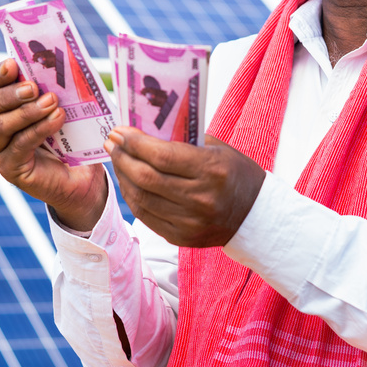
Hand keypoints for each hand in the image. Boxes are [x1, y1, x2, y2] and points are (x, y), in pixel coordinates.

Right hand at [0, 59, 106, 230]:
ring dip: (28, 112)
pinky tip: (57, 119)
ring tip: (52, 101)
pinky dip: (39, 129)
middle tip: (32, 87)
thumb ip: (48, 88)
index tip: (13, 63)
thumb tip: (55, 64)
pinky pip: (19, 145)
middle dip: (7, 94)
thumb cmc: (67, 135)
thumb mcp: (57, 107)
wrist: (79, 175)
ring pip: (1, 126)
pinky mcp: (9, 169)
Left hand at [105, 127, 264, 247]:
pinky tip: (128, 182)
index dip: (135, 143)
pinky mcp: (182, 238)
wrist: (255, 215)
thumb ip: (183, 139)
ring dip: (123, 177)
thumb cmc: (234, 173)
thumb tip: (144, 129)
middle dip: (123, 157)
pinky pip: (147, 216)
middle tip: (111, 143)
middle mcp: (200, 199)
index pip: (162, 156)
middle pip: (147, 177)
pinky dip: (133, 197)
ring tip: (117, 160)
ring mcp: (190, 222)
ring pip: (142, 198)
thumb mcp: (216, 148)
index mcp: (211, 170)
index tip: (119, 131)